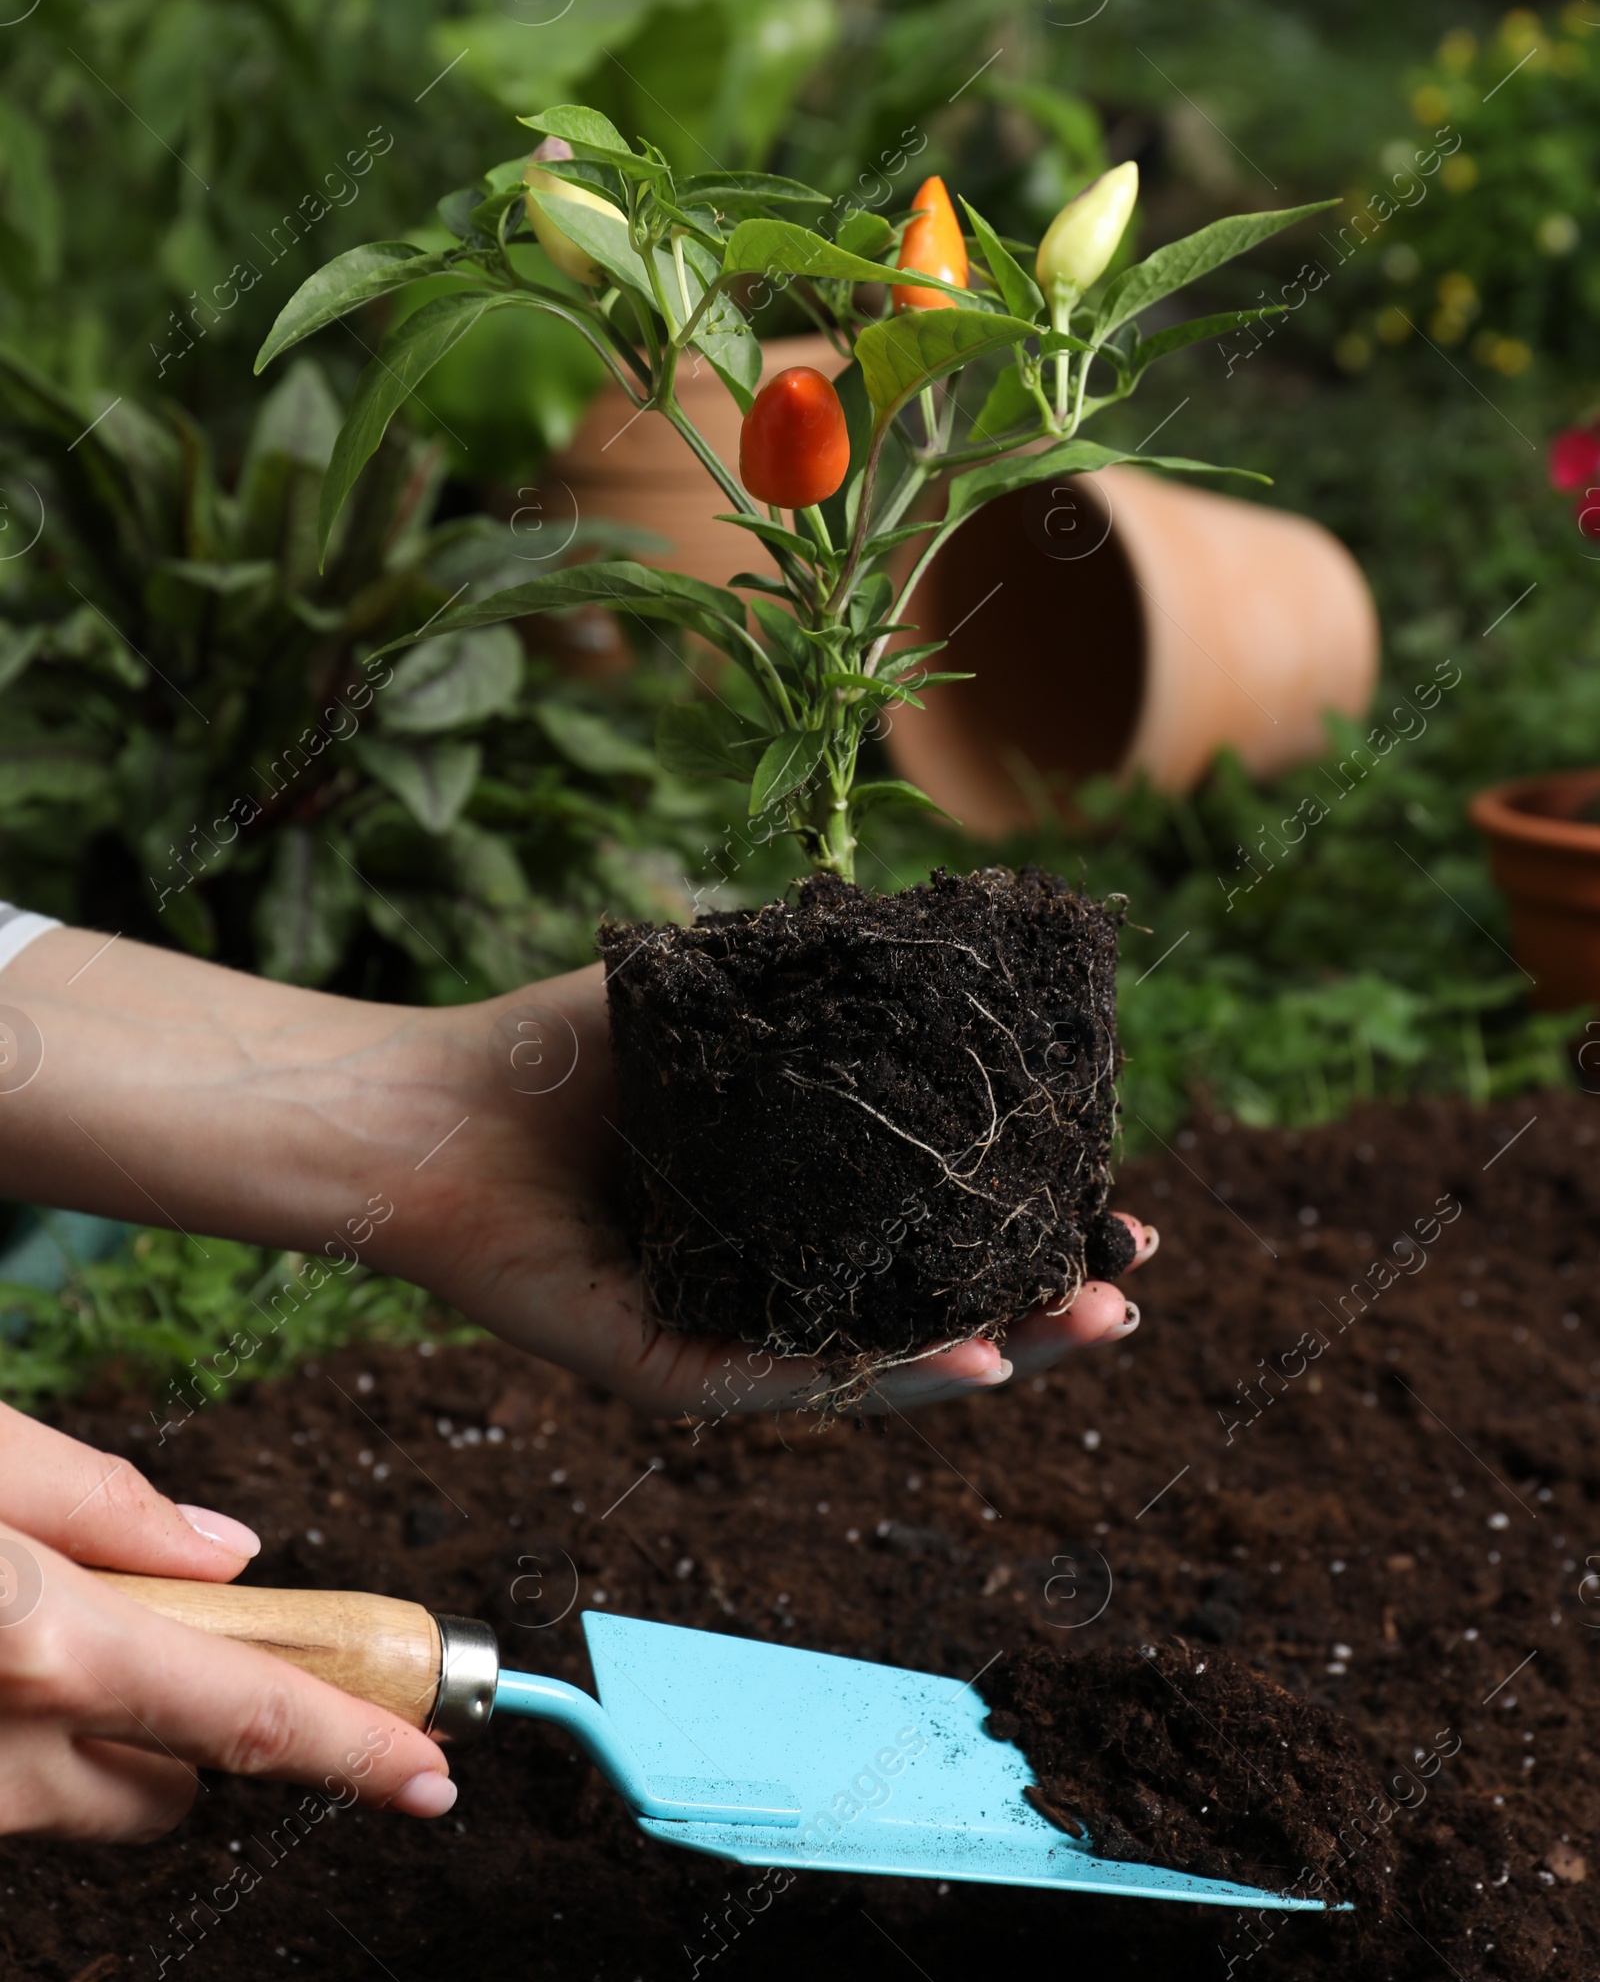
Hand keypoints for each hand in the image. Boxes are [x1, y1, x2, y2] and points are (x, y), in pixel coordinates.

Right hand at [0, 1402, 453, 1841]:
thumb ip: (107, 1504)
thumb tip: (225, 1552)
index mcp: (50, 1650)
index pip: (252, 1716)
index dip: (356, 1746)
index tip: (429, 1772)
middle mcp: (8, 1762)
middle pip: (168, 1785)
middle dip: (181, 1716)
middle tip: (114, 1617)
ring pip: (78, 1796)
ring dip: (77, 1730)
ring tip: (16, 1622)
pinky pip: (12, 1793)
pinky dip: (12, 1737)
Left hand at [389, 963, 1158, 1416]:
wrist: (426, 1102)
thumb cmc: (559, 1048)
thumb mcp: (721, 1004)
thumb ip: (824, 996)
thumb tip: (955, 948)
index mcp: (791, 1215)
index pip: (934, 1236)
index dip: (1028, 1226)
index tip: (1119, 1204)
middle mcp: (769, 1287)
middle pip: (932, 1315)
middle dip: (1042, 1304)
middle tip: (1128, 1285)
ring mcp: (724, 1336)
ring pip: (882, 1368)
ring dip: (997, 1353)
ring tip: (1090, 1325)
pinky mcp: (667, 1368)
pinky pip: (791, 1383)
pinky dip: (887, 1376)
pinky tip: (972, 1357)